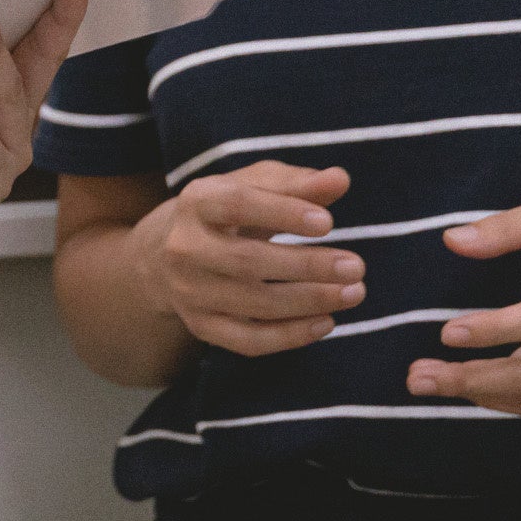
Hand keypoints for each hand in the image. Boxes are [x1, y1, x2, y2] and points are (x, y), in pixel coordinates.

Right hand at [130, 162, 365, 355]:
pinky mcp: (201, 326)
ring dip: (309, 301)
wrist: (165, 255)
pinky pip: (249, 340)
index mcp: (197, 201)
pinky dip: (291, 336)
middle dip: (308, 266)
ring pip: (254, 304)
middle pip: (248, 261)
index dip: (283, 213)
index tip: (329, 222)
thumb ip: (297, 183)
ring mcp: (190, 292)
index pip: (238, 205)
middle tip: (356, 266)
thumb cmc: (227, 212)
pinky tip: (327, 322)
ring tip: (354, 292)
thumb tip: (340, 180)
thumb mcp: (253, 186)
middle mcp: (184, 248)